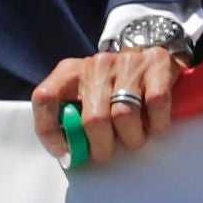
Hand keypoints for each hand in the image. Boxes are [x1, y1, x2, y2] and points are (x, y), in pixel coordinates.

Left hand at [27, 43, 188, 169]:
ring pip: (125, 116)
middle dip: (102, 147)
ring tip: (133, 136)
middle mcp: (97, 64)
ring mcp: (127, 62)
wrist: (148, 51)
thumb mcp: (86, 94)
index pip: (46, 97)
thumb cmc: (112, 84)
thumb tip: (69, 151)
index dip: (49, 130)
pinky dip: (156, 123)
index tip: (63, 150)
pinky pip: (156, 104)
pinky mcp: (156, 64)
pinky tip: (153, 122)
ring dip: (131, 138)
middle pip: (94, 119)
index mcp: (71, 71)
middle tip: (107, 151)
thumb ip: (72, 118)